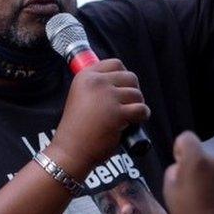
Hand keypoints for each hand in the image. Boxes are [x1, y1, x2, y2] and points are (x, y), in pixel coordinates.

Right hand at [45, 59, 148, 174]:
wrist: (71, 150)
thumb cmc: (78, 127)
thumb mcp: (81, 96)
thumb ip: (97, 85)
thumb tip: (124, 79)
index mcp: (85, 76)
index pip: (115, 63)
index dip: (123, 75)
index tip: (123, 88)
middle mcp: (96, 82)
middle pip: (130, 77)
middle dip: (133, 90)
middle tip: (128, 104)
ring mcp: (107, 97)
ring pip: (137, 94)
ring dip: (138, 104)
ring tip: (129, 116)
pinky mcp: (117, 113)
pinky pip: (142, 109)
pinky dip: (142, 116)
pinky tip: (134, 123)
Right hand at [163, 131, 213, 213]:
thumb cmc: (189, 213)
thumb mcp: (169, 190)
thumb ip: (173, 170)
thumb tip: (181, 166)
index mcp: (197, 159)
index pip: (186, 137)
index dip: (180, 149)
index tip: (181, 166)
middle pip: (202, 154)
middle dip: (196, 166)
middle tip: (191, 188)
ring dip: (209, 176)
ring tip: (206, 198)